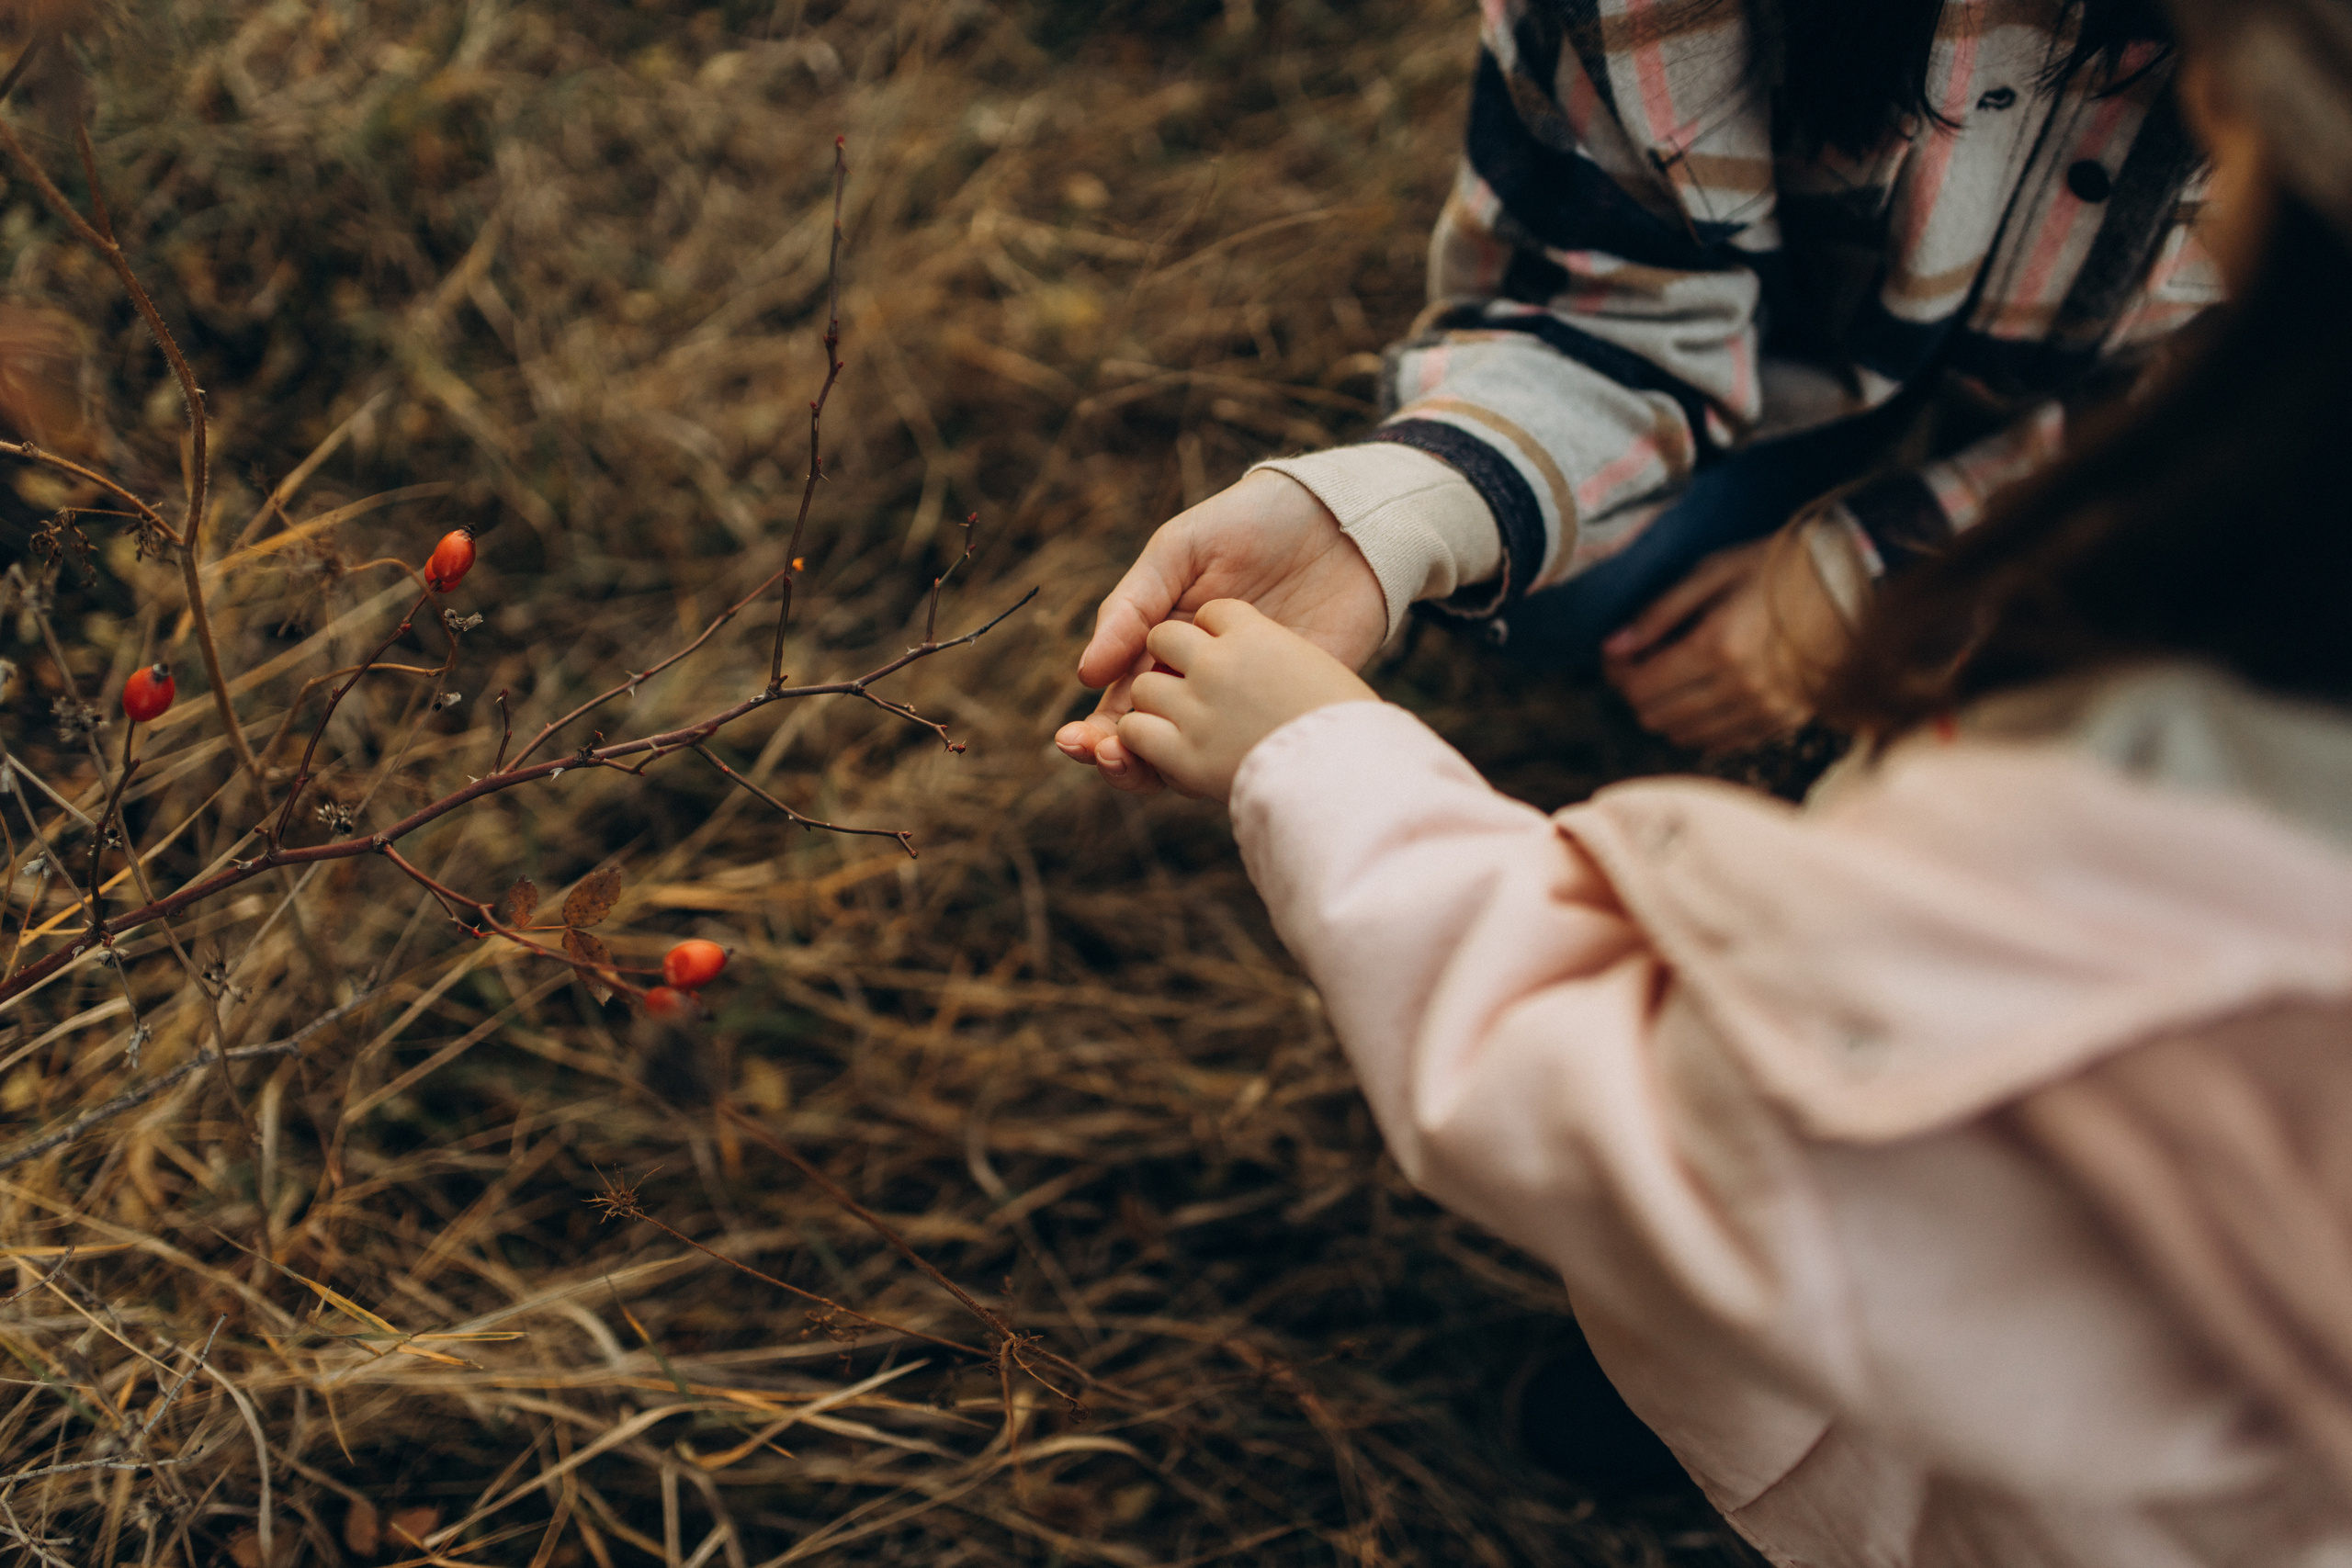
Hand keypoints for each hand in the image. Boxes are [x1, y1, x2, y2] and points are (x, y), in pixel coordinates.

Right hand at [1054, 469, 1386, 794]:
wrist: (1341, 517)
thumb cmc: (1253, 522)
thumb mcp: (1181, 550)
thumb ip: (1133, 606)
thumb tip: (1085, 674)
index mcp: (1165, 648)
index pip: (1123, 705)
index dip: (1096, 731)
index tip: (1075, 740)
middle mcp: (1201, 682)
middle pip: (1152, 740)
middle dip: (1118, 757)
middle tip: (1105, 755)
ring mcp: (1246, 699)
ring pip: (1197, 756)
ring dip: (1160, 770)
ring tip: (1136, 761)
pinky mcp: (1292, 705)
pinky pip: (1255, 747)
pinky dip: (1227, 762)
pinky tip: (1208, 752)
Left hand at [1600, 525, 1852, 751]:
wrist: (1850, 580)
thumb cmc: (1775, 567)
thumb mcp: (1711, 572)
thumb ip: (1657, 613)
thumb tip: (1612, 648)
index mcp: (1718, 645)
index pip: (1639, 686)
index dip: (1616, 672)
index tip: (1619, 651)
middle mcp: (1741, 686)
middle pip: (1655, 716)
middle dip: (1637, 691)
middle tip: (1643, 662)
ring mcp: (1765, 709)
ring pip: (1684, 735)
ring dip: (1666, 710)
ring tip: (1674, 675)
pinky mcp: (1783, 721)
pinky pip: (1720, 742)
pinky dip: (1699, 725)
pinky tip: (1704, 692)